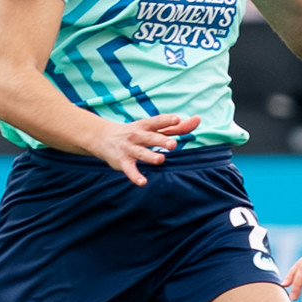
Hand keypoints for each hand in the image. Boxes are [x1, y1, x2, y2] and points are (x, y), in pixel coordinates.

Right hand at [81, 111, 198, 185]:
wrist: (103, 137)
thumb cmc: (136, 132)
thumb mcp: (153, 128)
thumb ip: (176, 127)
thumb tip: (198, 119)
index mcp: (146, 126)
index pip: (157, 122)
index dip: (167, 120)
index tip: (177, 119)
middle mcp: (137, 136)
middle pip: (151, 138)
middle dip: (161, 141)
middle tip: (173, 144)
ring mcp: (130, 149)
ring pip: (141, 153)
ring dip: (150, 157)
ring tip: (161, 160)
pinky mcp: (123, 162)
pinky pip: (130, 170)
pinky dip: (135, 176)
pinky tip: (143, 182)